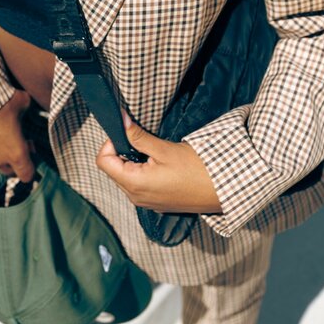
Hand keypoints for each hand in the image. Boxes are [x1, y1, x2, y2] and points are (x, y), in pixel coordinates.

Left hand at [96, 112, 222, 214]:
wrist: (220, 191)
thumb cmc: (196, 170)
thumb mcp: (164, 149)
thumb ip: (138, 136)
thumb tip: (120, 120)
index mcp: (134, 183)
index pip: (103, 161)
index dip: (110, 143)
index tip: (126, 133)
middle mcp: (135, 197)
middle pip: (112, 169)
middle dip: (121, 151)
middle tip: (141, 139)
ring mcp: (145, 202)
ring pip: (124, 177)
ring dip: (132, 161)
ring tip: (152, 152)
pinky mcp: (154, 203)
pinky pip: (137, 185)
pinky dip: (141, 171)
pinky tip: (159, 164)